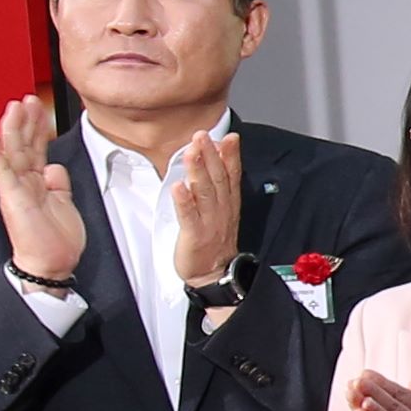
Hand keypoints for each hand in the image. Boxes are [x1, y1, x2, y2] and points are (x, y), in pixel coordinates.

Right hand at [0, 95, 87, 285]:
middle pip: (22, 144)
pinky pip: (1, 172)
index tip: (38, 107)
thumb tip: (55, 167)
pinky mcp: (12, 198)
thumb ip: (58, 184)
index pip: (35, 148)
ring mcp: (16, 189)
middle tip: (27, 98)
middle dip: (25, 120)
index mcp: (34, 182)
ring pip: (11, 152)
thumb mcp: (63, 203)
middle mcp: (22, 182)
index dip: (37, 127)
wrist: (51, 264)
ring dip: (12, 127)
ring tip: (13, 106)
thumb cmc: (56, 240)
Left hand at [165, 124, 244, 294]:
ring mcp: (209, 222)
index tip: (229, 137)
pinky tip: (179, 187)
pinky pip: (189, 216)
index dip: (231, 155)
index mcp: (228, 204)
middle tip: (203, 135)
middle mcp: (221, 210)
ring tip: (192, 152)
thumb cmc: (214, 242)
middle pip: (217, 179)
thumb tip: (215, 163)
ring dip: (198, 171)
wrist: (214, 274)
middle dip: (210, 155)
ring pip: (205, 193)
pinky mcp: (194, 236)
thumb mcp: (221, 211)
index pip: (231, 175)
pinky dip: (184, 201)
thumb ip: (218, 187)